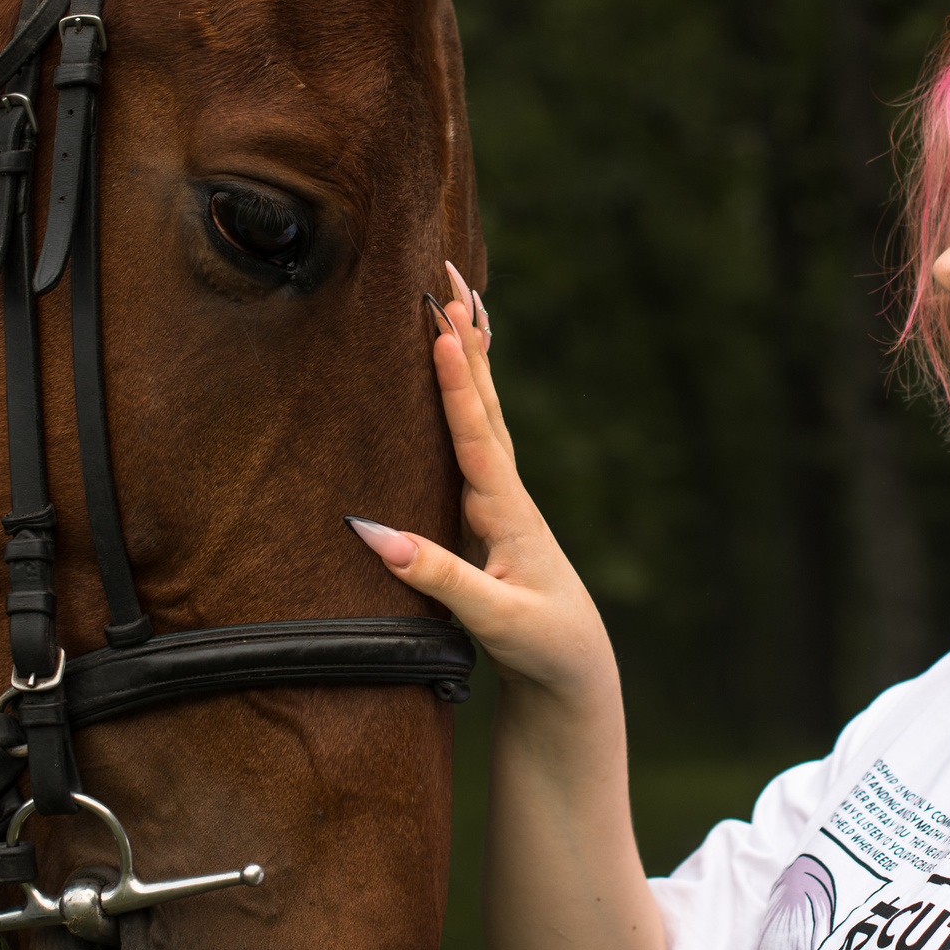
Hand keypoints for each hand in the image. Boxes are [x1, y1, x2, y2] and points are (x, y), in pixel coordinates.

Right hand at [347, 265, 615, 698]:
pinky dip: (465, 397)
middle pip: (485, 406)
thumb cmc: (541, 645)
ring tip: (456, 305)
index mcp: (509, 513)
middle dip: (467, 345)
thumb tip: (373, 534)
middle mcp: (507, 494)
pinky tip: (457, 378)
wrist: (576, 668)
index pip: (478, 437)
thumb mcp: (494, 619)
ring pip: (482, 416)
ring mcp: (499, 499)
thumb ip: (439, 578)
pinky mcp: (486, 513)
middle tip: (448, 282)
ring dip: (470, 360)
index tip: (443, 331)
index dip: (459, 385)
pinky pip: (472, 439)